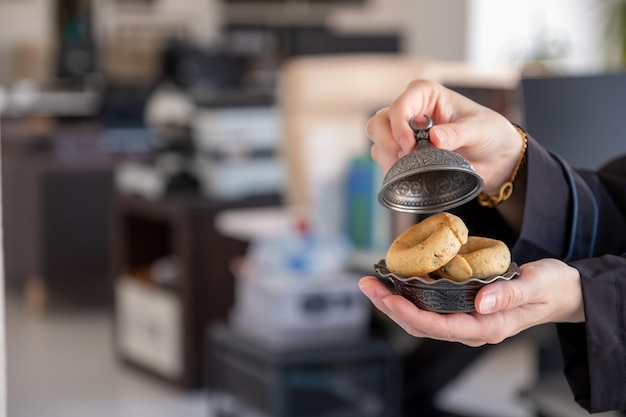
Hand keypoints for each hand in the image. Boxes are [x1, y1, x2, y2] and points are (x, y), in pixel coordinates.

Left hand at [358, 258, 583, 346]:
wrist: (563, 292)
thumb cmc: (552, 287)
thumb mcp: (537, 285)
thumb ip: (510, 293)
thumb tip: (480, 302)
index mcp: (489, 326)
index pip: (441, 326)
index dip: (411, 314)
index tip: (389, 299)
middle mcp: (473, 328)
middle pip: (423, 325)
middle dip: (391, 307)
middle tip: (367, 284)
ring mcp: (467, 321)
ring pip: (423, 319)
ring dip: (395, 303)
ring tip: (373, 283)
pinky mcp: (464, 310)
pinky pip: (431, 310)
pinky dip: (410, 298)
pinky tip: (397, 284)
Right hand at [366, 79, 523, 195]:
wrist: (495, 159)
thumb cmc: (489, 134)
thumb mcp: (480, 129)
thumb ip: (458, 133)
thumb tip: (435, 138)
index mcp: (425, 95)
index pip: (399, 105)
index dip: (399, 125)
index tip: (409, 146)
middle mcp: (409, 111)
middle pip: (378, 123)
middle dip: (386, 142)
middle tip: (405, 158)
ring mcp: (402, 133)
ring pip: (377, 142)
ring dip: (388, 157)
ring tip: (412, 168)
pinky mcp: (403, 154)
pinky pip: (384, 161)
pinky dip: (393, 170)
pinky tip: (411, 174)